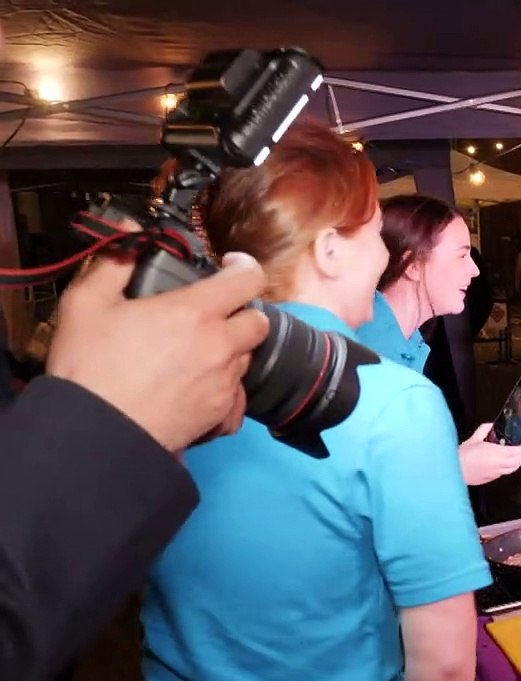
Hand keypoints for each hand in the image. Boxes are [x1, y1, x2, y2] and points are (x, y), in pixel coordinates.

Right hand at [46, 252, 268, 452]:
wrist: (94, 431)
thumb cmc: (89, 369)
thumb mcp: (86, 305)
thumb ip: (114, 264)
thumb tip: (129, 232)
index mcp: (194, 312)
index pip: (248, 278)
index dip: (244, 266)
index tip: (231, 266)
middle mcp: (219, 345)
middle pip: (258, 321)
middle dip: (241, 313)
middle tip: (212, 315)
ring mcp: (224, 382)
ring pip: (247, 357)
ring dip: (231, 350)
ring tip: (195, 352)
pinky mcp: (221, 413)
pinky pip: (239, 395)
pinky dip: (226, 388)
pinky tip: (200, 385)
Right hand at [458, 423, 520, 485]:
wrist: (454, 471)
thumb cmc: (462, 456)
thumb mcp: (473, 439)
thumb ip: (484, 430)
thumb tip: (491, 425)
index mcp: (496, 453)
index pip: (516, 451)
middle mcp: (498, 464)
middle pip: (517, 461)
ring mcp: (495, 473)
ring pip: (512, 469)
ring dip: (517, 463)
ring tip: (518, 457)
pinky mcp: (490, 478)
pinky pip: (504, 473)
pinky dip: (508, 468)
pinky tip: (505, 464)